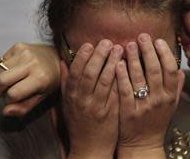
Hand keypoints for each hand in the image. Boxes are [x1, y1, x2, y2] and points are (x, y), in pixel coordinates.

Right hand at [0, 43, 60, 115]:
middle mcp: (32, 63)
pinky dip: (3, 68)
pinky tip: (14, 69)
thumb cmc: (51, 77)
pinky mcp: (19, 46)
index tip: (14, 98)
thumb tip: (6, 111)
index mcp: (40, 78)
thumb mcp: (42, 96)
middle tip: (6, 91)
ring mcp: (25, 53)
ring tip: (13, 79)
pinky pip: (0, 61)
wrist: (57, 57)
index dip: (9, 100)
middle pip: (0, 81)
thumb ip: (24, 107)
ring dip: (1, 79)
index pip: (12, 94)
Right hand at [61, 40, 119, 158]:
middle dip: (98, 56)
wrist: (90, 147)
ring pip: (104, 82)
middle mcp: (82, 101)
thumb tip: (63, 61)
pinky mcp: (111, 113)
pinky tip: (127, 66)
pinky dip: (120, 78)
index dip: (82, 57)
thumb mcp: (67, 103)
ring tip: (120, 48)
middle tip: (107, 42)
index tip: (89, 44)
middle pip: (90, 74)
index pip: (75, 73)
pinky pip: (116, 92)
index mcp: (71, 96)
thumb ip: (66, 82)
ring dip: (112, 63)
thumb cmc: (79, 122)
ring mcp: (97, 107)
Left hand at [115, 33, 184, 157]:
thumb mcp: (172, 105)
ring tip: (129, 44)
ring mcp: (143, 106)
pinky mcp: (128, 112)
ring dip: (134, 59)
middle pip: (155, 70)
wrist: (144, 145)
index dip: (164, 53)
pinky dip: (122, 76)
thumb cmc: (157, 121)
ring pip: (139, 78)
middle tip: (142, 36)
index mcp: (170, 96)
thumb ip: (177, 87)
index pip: (170, 69)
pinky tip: (118, 63)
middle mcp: (159, 100)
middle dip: (148, 51)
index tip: (157, 40)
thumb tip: (181, 69)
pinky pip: (125, 90)